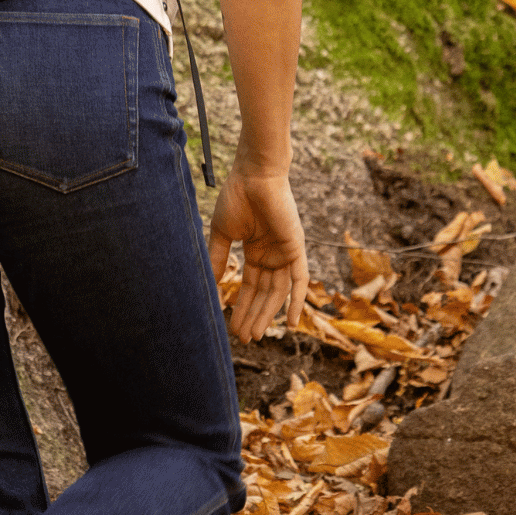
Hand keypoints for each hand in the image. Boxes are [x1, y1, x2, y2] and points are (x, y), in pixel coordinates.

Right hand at [207, 165, 308, 343]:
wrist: (254, 176)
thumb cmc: (236, 198)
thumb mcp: (223, 234)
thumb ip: (220, 258)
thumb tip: (215, 284)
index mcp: (256, 250)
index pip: (250, 286)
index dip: (242, 306)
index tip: (232, 326)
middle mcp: (272, 254)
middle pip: (264, 293)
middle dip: (253, 316)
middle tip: (244, 338)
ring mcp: (285, 252)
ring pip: (278, 292)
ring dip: (268, 314)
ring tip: (255, 334)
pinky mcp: (296, 248)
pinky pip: (300, 280)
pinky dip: (299, 301)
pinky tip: (294, 322)